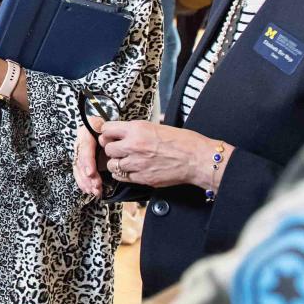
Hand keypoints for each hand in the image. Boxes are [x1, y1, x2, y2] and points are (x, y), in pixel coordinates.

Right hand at [74, 119, 104, 196]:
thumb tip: (112, 151)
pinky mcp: (80, 161)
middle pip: (80, 161)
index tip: (91, 173)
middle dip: (88, 176)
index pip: (85, 148)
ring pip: (78, 169)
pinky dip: (83, 183)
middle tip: (96, 186)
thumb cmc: (111, 131)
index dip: (87, 162)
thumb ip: (110, 140)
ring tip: (95, 191)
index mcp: (86, 132)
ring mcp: (78, 153)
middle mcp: (79, 143)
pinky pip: (78, 173)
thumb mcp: (110, 132)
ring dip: (86, 182)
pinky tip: (88, 190)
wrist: (105, 130)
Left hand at [96, 121, 216, 189]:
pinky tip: (131, 170)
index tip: (109, 134)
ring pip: (112, 164)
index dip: (107, 132)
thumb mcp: (158, 126)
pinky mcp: (142, 178)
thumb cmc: (183, 142)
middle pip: (107, 148)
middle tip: (118, 149)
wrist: (196, 159)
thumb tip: (125, 129)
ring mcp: (137, 163)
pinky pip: (122, 177)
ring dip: (117, 162)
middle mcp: (134, 145)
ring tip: (125, 160)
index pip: (107, 129)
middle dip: (112, 148)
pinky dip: (123, 174)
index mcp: (137, 129)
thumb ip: (138, 129)